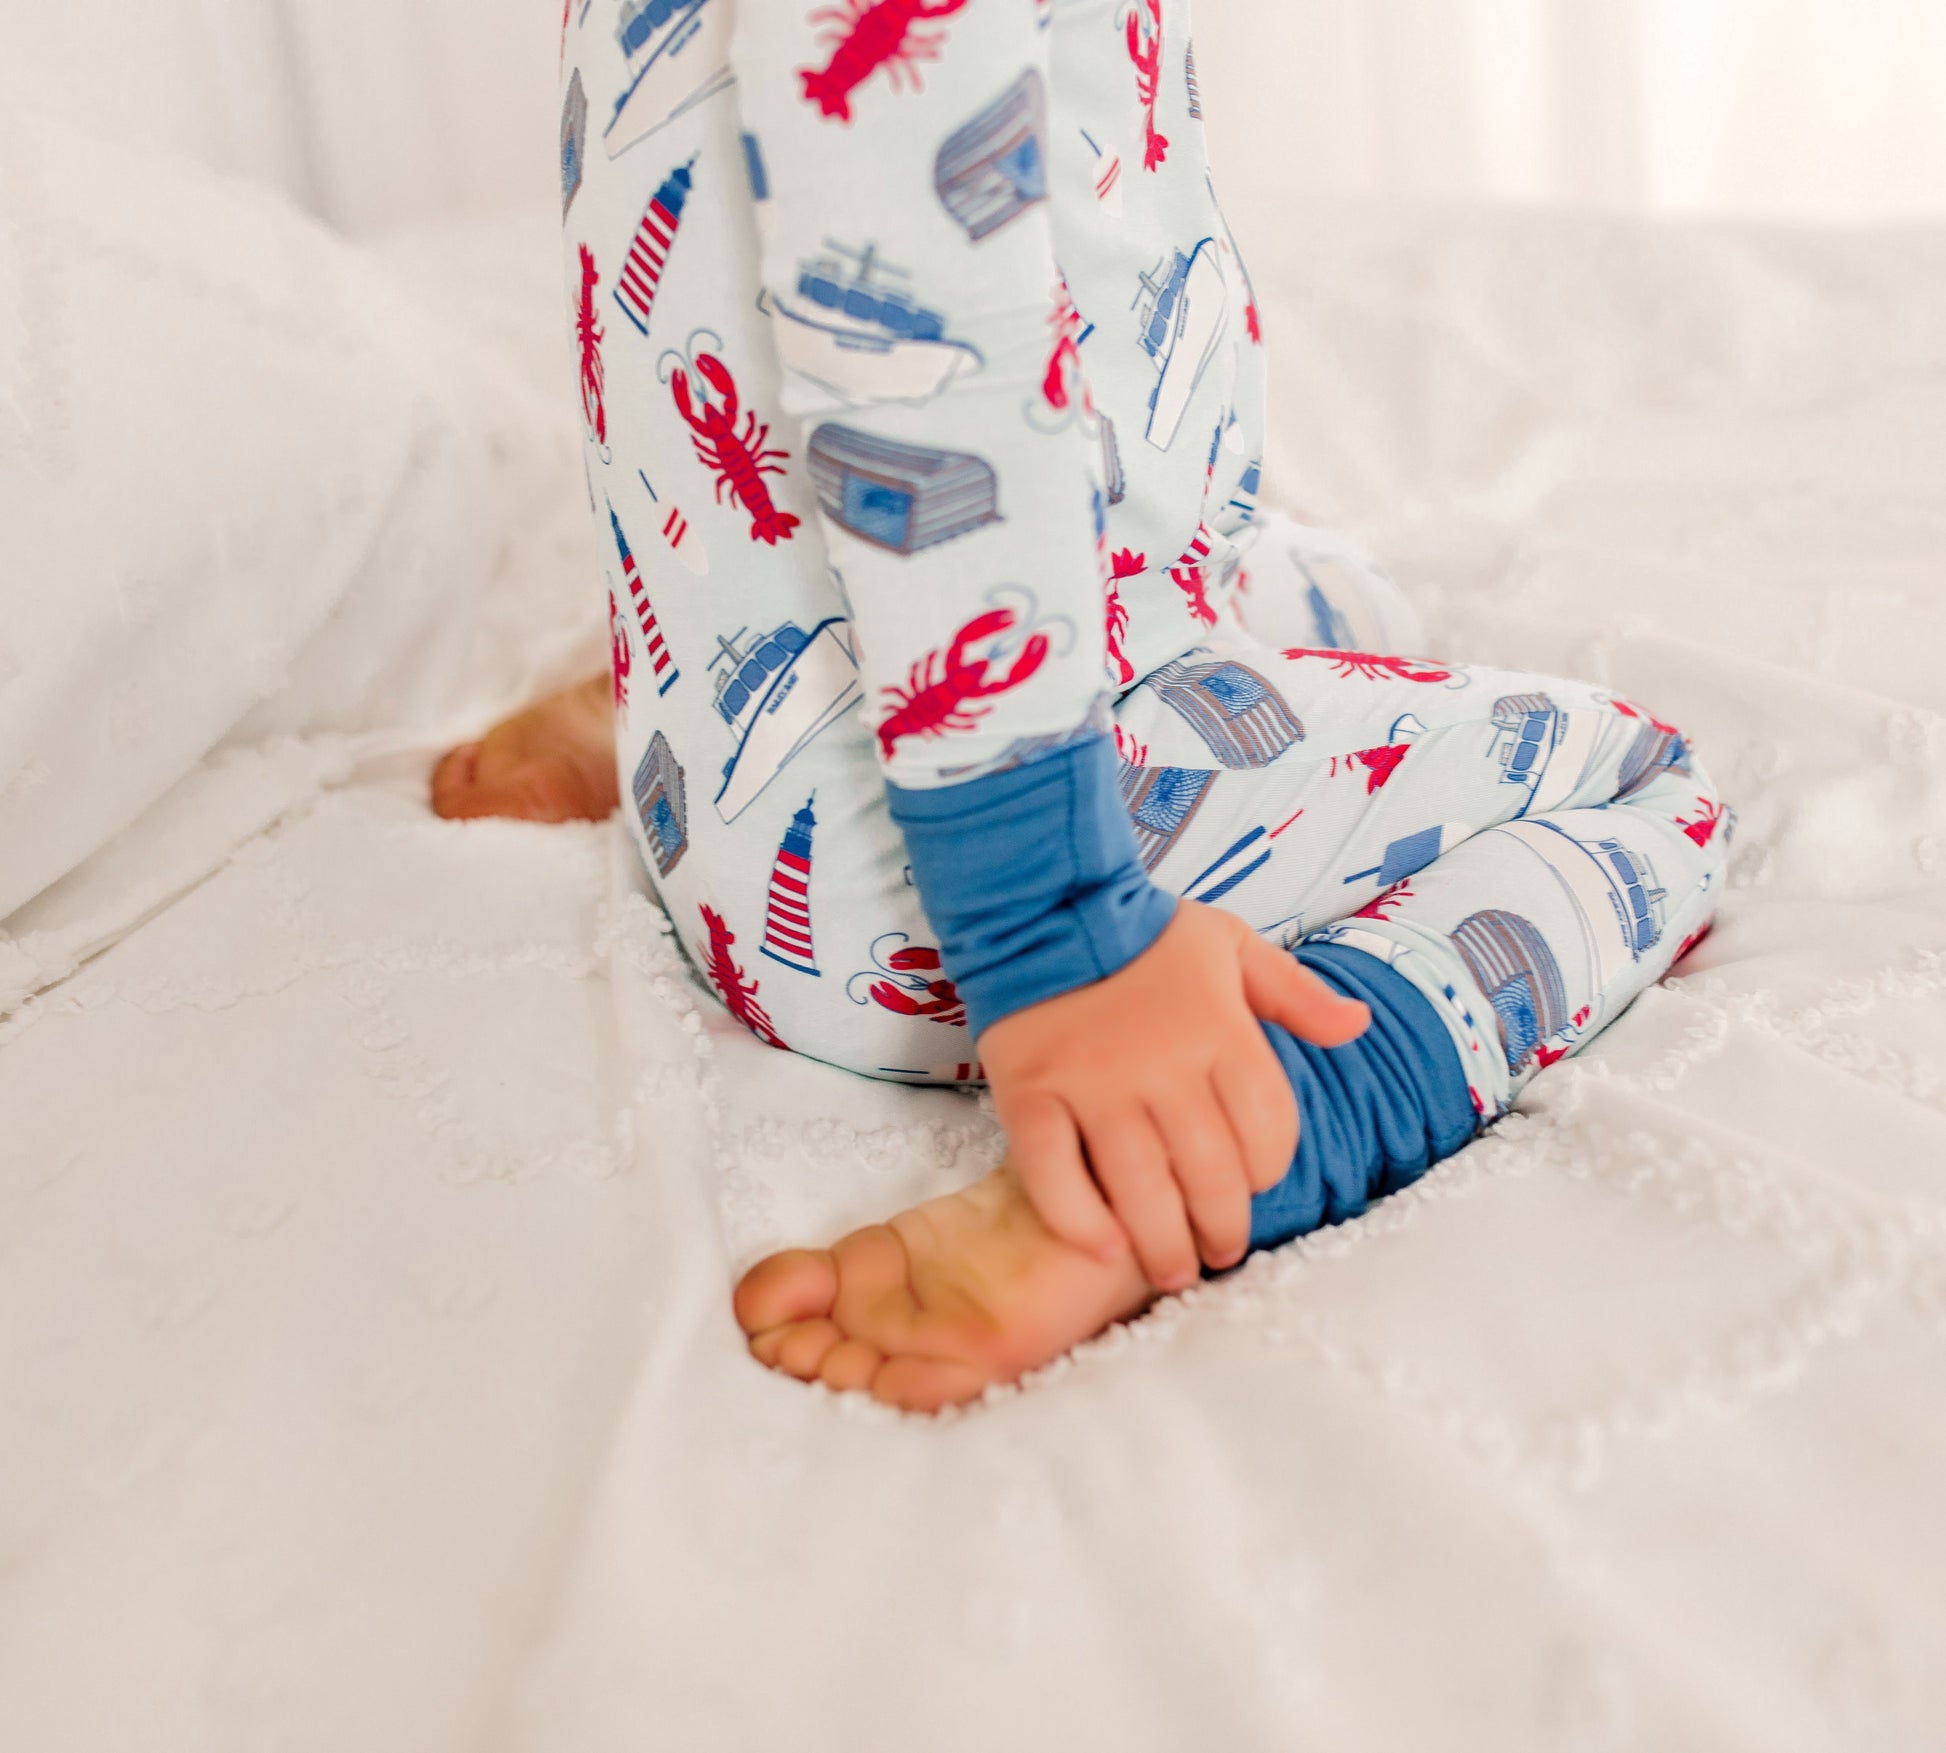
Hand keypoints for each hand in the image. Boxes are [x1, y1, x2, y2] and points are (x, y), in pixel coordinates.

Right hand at [979, 901, 1371, 1290]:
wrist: (1042, 904)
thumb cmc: (1142, 933)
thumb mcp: (1232, 943)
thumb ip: (1295, 992)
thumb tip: (1358, 1024)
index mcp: (1219, 1031)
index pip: (1267, 1130)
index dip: (1267, 1172)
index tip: (1252, 1187)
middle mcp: (1161, 1064)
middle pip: (1209, 1174)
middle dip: (1221, 1230)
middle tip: (1216, 1254)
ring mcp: (1092, 1083)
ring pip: (1139, 1187)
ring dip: (1162, 1244)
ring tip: (1170, 1271)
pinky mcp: (1029, 1094)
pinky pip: (1053, 1173)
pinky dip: (1077, 1219)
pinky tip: (1103, 1247)